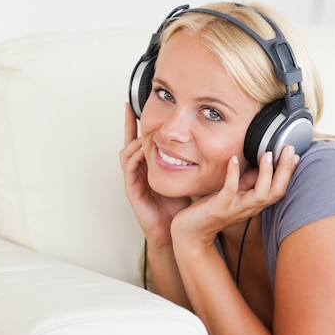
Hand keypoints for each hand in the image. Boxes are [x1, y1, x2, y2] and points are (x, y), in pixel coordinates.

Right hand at [119, 103, 190, 246]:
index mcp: (149, 165)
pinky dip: (135, 158)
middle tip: (128, 107)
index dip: (137, 123)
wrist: (177, 230)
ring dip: (134, 141)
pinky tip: (143, 151)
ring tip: (143, 133)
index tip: (135, 104)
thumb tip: (207, 140)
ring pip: (126, 154)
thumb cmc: (180, 205)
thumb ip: (190, 158)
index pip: (141, 139)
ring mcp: (134, 180)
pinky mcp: (133, 191)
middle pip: (128, 142)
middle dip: (128, 124)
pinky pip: (129, 170)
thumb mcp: (187, 175)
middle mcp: (139, 170)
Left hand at [170, 147, 298, 244]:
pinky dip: (233, 174)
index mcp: (254, 204)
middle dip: (285, 171)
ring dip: (265, 174)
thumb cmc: (211, 210)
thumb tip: (262, 164)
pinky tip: (233, 159)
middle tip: (289, 149)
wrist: (191, 233)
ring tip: (267, 154)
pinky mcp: (219, 208)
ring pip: (260, 194)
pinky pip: (230, 191)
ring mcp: (235, 209)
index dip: (289, 174)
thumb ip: (248, 182)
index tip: (296, 155)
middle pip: (276, 192)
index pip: (279, 190)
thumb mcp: (234, 194)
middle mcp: (249, 208)